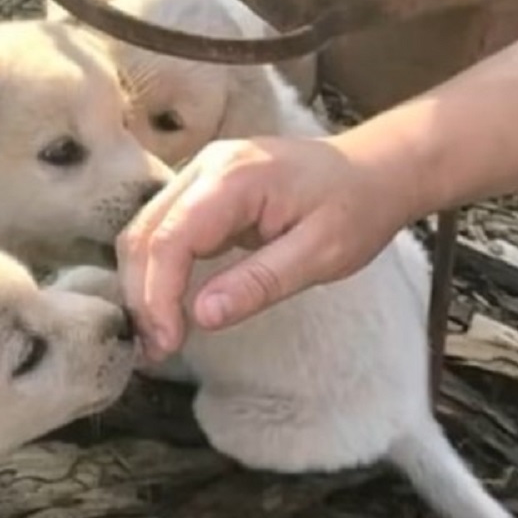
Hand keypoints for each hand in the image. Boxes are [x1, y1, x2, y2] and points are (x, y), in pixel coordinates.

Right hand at [117, 136, 417, 359]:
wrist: (375, 169)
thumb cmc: (357, 208)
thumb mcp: (322, 254)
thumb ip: (260, 283)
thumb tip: (202, 317)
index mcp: (235, 178)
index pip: (170, 238)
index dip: (158, 295)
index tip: (167, 343)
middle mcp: (206, 167)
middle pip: (145, 234)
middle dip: (141, 296)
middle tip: (155, 351)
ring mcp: (199, 175)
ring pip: (144, 232)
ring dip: (142, 286)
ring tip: (157, 336)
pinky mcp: (201, 190)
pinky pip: (162, 230)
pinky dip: (157, 271)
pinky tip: (167, 307)